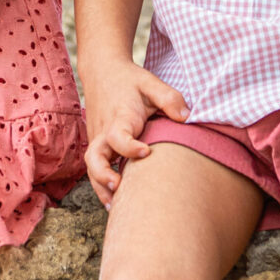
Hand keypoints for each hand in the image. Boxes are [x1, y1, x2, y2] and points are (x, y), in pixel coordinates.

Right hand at [82, 62, 188, 206]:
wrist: (102, 71)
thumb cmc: (130, 81)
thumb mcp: (151, 83)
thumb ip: (170, 99)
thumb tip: (187, 119)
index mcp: (120, 117)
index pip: (118, 136)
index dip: (129, 146)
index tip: (146, 152)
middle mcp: (105, 131)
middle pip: (94, 158)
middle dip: (103, 175)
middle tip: (118, 187)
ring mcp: (98, 140)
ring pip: (92, 167)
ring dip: (101, 187)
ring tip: (116, 207)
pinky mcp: (98, 145)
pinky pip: (96, 166)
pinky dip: (102, 183)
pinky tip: (117, 200)